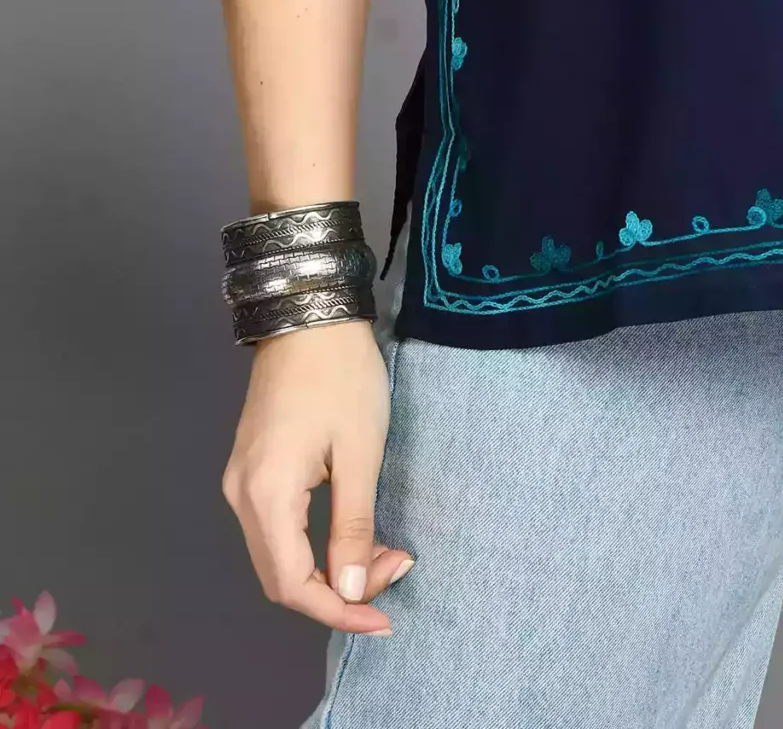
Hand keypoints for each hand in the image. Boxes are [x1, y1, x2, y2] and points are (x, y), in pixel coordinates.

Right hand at [220, 316, 414, 631]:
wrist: (309, 312)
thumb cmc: (341, 375)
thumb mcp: (360, 451)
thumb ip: (353, 525)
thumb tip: (352, 589)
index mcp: (266, 495)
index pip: (292, 585)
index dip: (338, 610)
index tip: (384, 617)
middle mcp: (241, 497)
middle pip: (281, 577)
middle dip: (338, 591)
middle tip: (395, 573)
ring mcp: (241, 482)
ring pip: (279, 555)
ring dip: (328, 570)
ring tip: (383, 556)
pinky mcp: (252, 468)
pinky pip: (278, 528)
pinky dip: (314, 545)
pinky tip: (351, 537)